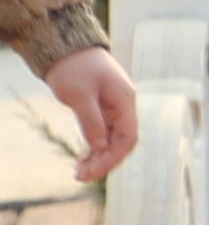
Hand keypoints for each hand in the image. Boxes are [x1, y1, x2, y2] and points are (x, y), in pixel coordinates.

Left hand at [43, 48, 133, 184]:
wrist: (65, 47)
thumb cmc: (73, 67)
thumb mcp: (79, 95)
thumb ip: (92, 121)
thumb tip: (100, 148)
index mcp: (125, 101)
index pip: (128, 137)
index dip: (113, 157)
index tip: (94, 171)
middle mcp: (123, 106)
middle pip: (121, 142)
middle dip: (104, 161)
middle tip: (81, 177)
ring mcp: (113, 108)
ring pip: (111, 140)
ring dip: (97, 158)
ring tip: (78, 173)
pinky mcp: (101, 109)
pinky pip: (102, 133)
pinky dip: (93, 148)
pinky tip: (82, 160)